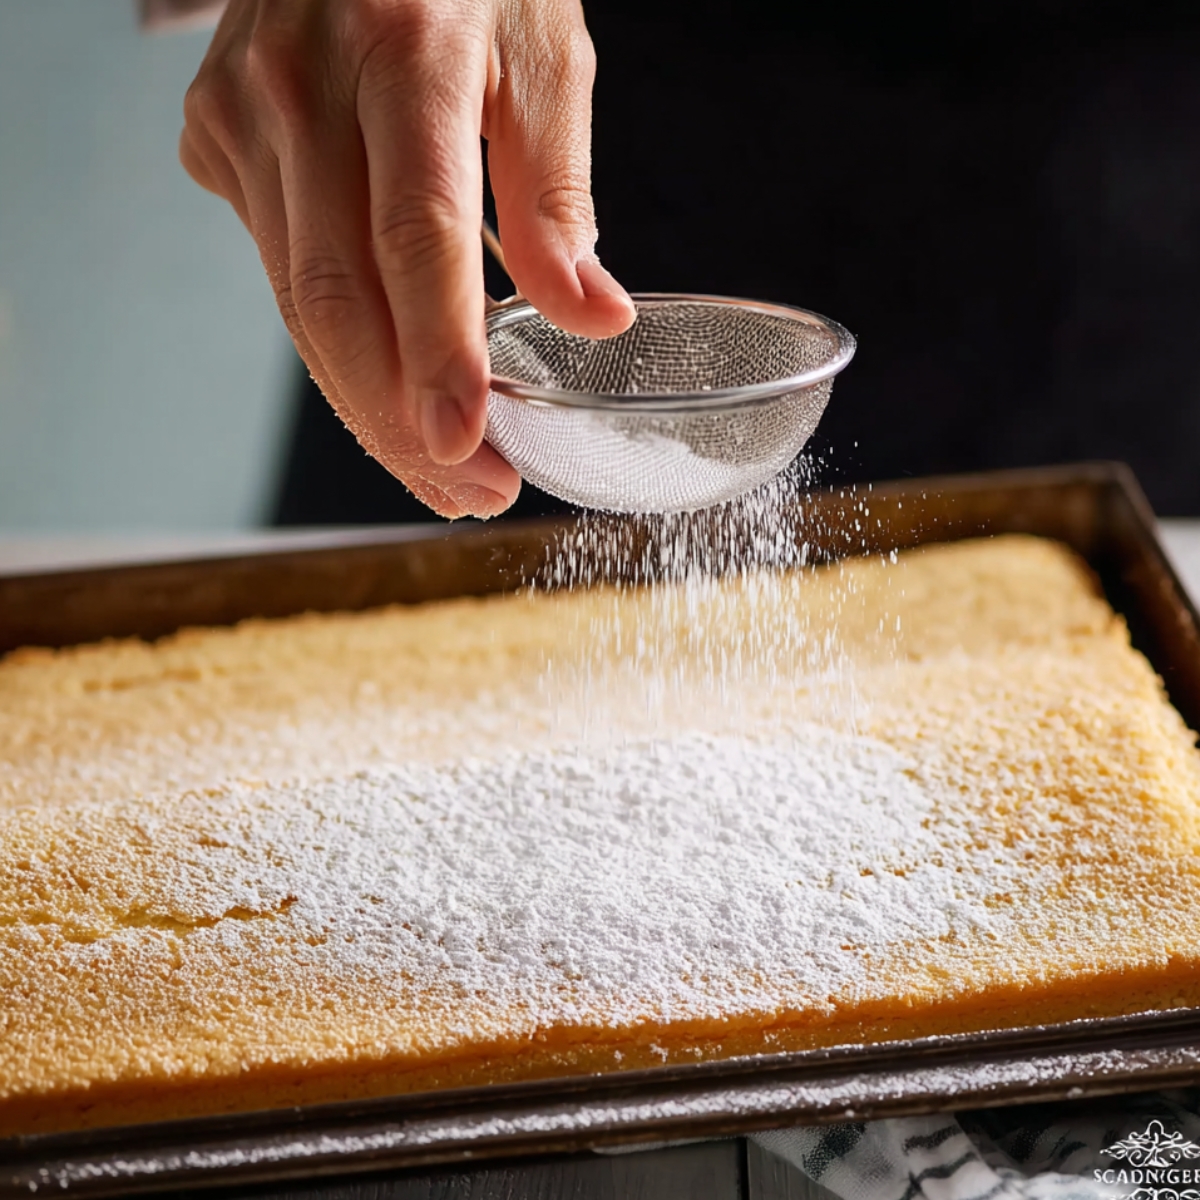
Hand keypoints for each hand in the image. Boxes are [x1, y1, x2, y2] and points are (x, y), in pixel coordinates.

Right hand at [180, 0, 634, 516]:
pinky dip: (340, 349)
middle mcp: (302, 87)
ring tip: (443, 470)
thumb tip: (591, 315)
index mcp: (403, 51)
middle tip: (471, 490)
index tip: (470, 444)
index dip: (440, 351)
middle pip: (341, 297)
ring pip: (300, 306)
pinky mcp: (219, 144)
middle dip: (402, 419)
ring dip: (370, 408)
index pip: (416, 233)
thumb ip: (556, 192)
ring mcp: (245, 116)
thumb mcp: (543, 52)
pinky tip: (391, 390)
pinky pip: (281, 275)